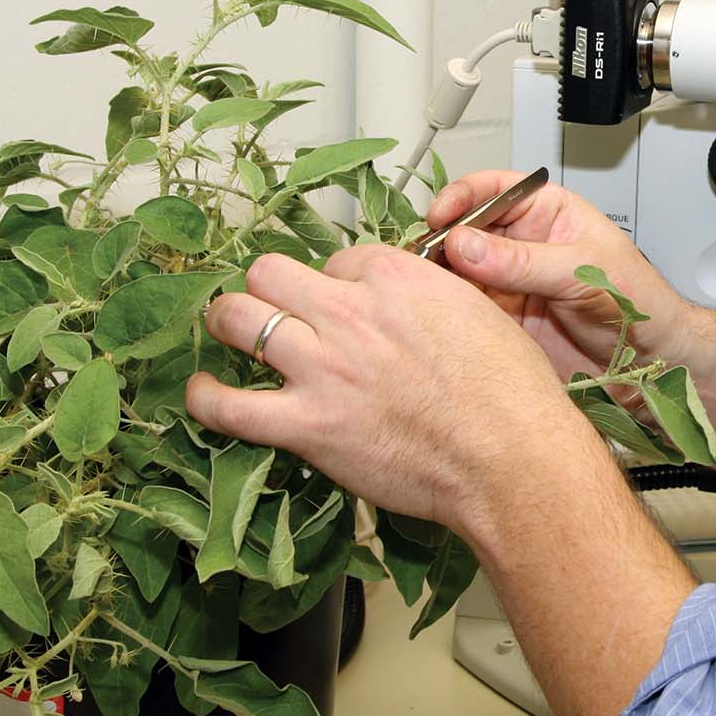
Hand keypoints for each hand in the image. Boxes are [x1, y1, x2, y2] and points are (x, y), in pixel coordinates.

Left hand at [185, 248, 589, 532]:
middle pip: (269, 272)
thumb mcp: (478, 311)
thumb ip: (427, 296)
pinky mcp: (308, 425)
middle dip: (269, 288)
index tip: (343, 305)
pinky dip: (206, 398)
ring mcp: (323, 368)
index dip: (335, 282)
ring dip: (230, 325)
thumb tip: (401, 302)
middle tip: (276, 310)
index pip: (336, 258)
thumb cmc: (511, 392)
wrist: (511, 458)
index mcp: (395, 276)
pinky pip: (228, 405)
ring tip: (232, 335)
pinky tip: (204, 392)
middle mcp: (350, 312)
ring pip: (237, 318)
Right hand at [428, 171, 691, 381]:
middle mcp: (523, 244)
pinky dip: (448, 311)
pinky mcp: (503, 321)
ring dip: (440, 278)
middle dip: (441, 241)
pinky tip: (439, 315)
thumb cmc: (639, 303)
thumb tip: (465, 243)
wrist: (653, 362)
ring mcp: (510, 283)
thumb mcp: (583, 272)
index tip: (440, 216)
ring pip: (459, 272)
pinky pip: (466, 310)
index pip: (494, 190)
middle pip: (466, 231)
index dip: (462, 198)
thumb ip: (524, 261)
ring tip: (425, 288)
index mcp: (548, 213)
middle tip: (422, 259)